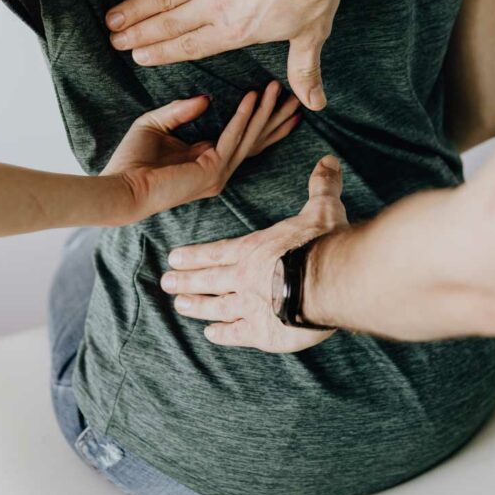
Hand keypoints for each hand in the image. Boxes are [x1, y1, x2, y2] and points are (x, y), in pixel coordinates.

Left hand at [103, 81, 299, 220]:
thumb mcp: (156, 124)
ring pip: (250, 137)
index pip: (244, 138)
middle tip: (296, 96)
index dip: (262, 119)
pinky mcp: (212, 171)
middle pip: (257, 140)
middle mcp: (218, 169)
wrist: (120, 187)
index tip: (278, 99)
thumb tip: (207, 98)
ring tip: (278, 88)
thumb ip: (181, 110)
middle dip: (276, 117)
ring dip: (265, 111)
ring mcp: (218, 173)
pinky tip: (252, 97)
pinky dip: (243, 116)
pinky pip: (232, 138)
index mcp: (207, 159)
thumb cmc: (131, 161)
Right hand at [105, 0, 358, 111]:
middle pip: (168, 24)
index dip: (161, 53)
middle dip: (138, 34)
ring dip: (134, 9)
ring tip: (112, 19)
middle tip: (115, 41)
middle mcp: (214, 7)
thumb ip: (303, 71)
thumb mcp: (311, 34)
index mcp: (235, 32)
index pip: (190, 47)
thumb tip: (315, 104)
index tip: (138, 57)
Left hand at [160, 156, 347, 351]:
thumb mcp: (322, 208)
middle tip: (166, 283)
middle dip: (186, 280)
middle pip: (209, 279)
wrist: (328, 281)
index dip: (195, 256)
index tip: (174, 258)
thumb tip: (328, 160)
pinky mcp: (261, 332)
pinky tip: (211, 334)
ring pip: (215, 306)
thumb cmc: (322, 243)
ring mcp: (249, 306)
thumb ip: (321, 186)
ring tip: (180, 307)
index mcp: (254, 249)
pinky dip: (222, 334)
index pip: (218, 252)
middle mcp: (244, 277)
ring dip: (196, 306)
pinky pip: (235, 333)